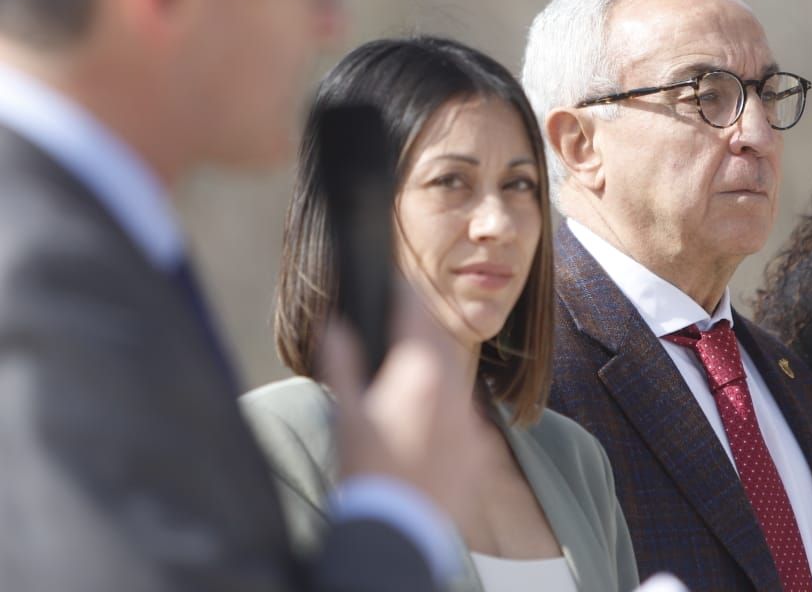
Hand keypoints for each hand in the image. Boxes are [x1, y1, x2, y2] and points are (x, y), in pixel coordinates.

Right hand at [319, 281, 491, 519]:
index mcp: (420, 374)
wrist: (401, 531)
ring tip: (405, 380)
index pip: (416, 313)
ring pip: (454, 378)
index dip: (404, 291)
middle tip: (397, 324)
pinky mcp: (478, 449)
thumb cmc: (368, 473)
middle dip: (418, 329)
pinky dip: (444, 411)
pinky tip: (421, 426)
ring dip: (432, 370)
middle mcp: (454, 390)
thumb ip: (341, 362)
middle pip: (439, 341)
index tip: (395, 280)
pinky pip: (464, 416)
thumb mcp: (345, 415)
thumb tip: (333, 325)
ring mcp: (470, 421)